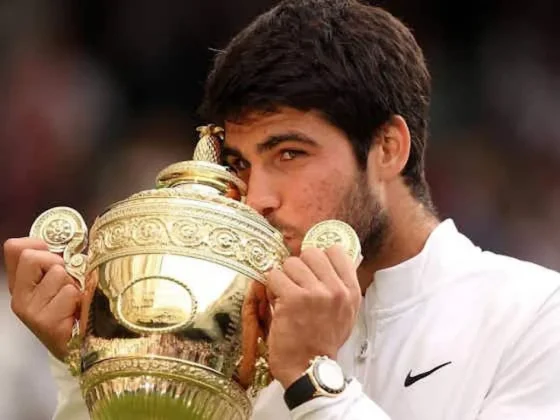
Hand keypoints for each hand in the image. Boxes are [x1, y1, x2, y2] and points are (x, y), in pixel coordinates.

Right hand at [4, 237, 81, 360]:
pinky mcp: (43, 321)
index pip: (13, 248)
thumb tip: (62, 241)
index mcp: (21, 284)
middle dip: (57, 262)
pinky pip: (68, 292)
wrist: (80, 346)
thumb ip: (56, 263)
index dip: (37, 243)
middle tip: (68, 280)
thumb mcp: (62, 281)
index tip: (53, 253)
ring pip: (56, 273)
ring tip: (75, 299)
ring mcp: (29, 310)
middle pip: (32, 256)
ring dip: (73, 283)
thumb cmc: (74, 309)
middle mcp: (19, 297)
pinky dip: (78, 298)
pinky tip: (76, 312)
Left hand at [266, 244, 360, 388]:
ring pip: (291, 263)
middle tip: (295, 285)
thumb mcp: (345, 313)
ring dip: (283, 278)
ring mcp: (315, 292)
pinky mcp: (293, 298)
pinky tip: (276, 302)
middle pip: (311, 253)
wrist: (308, 369)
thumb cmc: (323, 342)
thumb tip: (327, 260)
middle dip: (299, 267)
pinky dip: (270, 288)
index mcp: (351, 291)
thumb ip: (339, 287)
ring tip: (285, 296)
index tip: (311, 270)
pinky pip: (274, 275)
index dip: (319, 258)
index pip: (336, 251)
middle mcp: (336, 289)